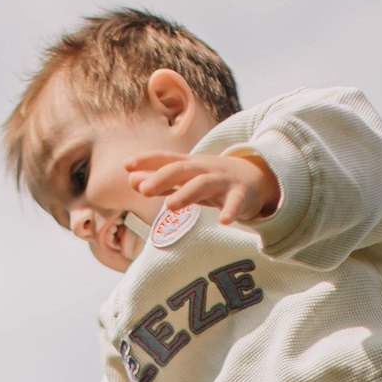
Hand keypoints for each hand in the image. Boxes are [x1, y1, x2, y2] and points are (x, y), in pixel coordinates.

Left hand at [128, 151, 279, 224]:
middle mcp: (204, 169)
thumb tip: (131, 179)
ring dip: (187, 193)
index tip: (126, 166)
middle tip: (144, 190)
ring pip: (203, 184)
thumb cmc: (212, 180)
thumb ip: (160, 181)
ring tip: (170, 206)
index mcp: (189, 165)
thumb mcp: (186, 180)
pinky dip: (230, 211)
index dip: (146, 160)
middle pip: (181, 170)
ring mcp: (223, 181)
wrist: (255, 178)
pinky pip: (235, 203)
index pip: (165, 159)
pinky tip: (224, 222)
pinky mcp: (241, 195)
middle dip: (162, 178)